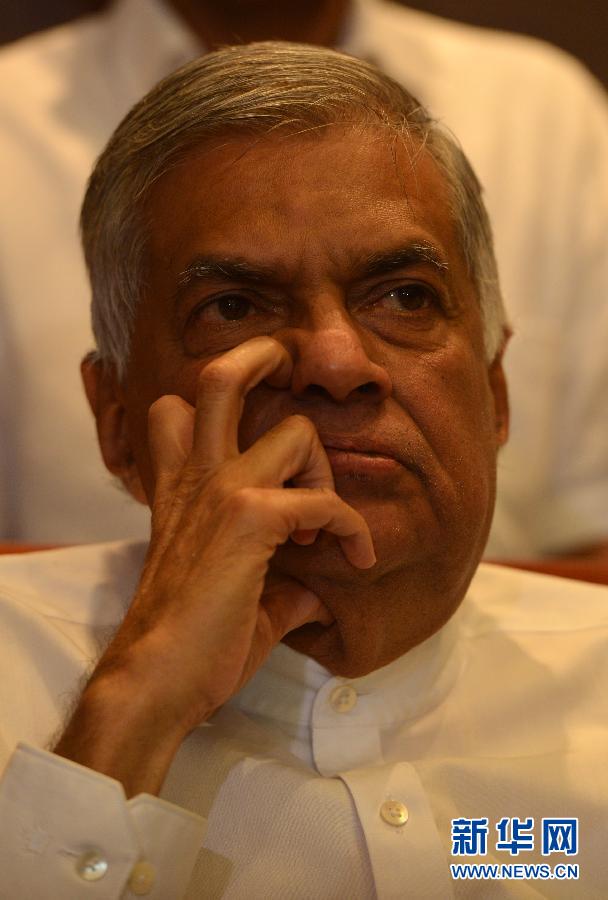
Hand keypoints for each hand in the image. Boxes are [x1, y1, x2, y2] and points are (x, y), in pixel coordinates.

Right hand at [55, 337, 374, 793]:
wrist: (156, 680)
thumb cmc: (187, 642)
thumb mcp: (227, 594)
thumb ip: (273, 578)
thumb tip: (318, 594)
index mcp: (178, 488)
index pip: (174, 410)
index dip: (215, 402)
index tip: (259, 426)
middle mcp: (195, 477)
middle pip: (220, 378)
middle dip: (263, 356)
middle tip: (290, 375)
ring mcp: (220, 490)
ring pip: (296, 430)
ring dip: (325, 470)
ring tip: (321, 521)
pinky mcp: (250, 518)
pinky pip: (324, 499)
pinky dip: (351, 526)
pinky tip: (355, 555)